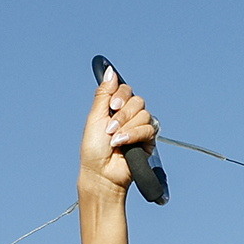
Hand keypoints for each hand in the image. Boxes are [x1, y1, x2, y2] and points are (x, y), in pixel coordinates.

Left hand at [79, 70, 157, 203]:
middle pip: (137, 101)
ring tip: (115, 140)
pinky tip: (123, 144)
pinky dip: (134, 135)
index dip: (121, 95)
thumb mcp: (95, 116)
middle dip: (123, 115)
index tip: (112, 106)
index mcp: (115, 108)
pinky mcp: (148, 141)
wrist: (101, 172)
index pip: (125, 89)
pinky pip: (148, 129)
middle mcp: (129, 116)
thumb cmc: (94, 149)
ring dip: (126, 127)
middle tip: (110, 128)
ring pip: (143, 115)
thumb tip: (110, 71)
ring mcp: (139, 127)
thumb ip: (104, 94)